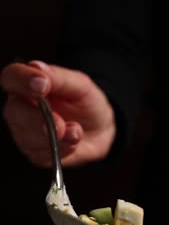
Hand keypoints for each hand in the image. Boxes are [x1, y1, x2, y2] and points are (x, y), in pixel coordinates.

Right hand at [0, 61, 115, 166]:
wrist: (100, 129)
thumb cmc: (86, 103)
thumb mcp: (80, 85)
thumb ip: (59, 77)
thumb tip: (38, 68)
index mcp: (27, 85)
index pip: (12, 78)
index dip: (22, 81)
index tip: (43, 85)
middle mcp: (21, 109)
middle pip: (15, 112)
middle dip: (38, 119)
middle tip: (60, 124)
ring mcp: (25, 133)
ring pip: (28, 138)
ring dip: (55, 138)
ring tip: (76, 132)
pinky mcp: (36, 154)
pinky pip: (43, 155)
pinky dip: (61, 150)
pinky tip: (73, 142)